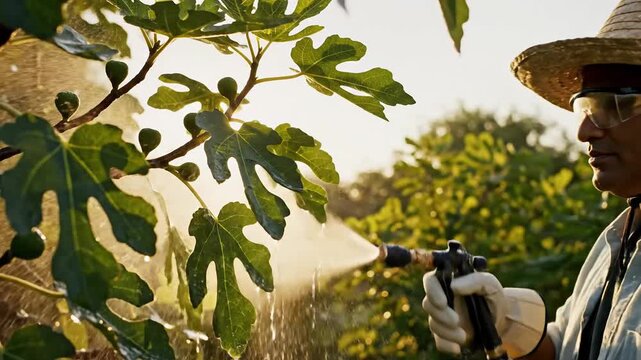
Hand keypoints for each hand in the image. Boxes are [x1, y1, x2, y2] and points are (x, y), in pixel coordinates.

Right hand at [422, 271, 545, 358]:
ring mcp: (442, 316)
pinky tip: (457, 347)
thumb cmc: (493, 296)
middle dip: (441, 315)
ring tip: (464, 336)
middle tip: (456, 321)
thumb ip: (474, 280)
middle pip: (428, 304)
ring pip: (433, 324)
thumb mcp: (489, 284)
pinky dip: (446, 345)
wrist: (500, 318)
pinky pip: (438, 341)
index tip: (442, 303)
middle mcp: (442, 297)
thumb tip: (454, 286)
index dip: (431, 291)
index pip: (430, 281)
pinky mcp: (446, 333)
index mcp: (448, 282)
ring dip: (447, 332)